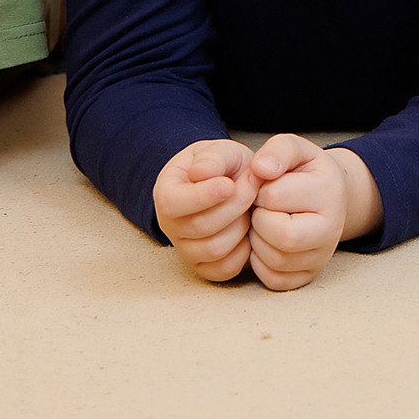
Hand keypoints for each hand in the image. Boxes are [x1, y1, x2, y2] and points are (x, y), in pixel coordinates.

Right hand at [153, 139, 258, 282]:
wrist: (230, 183)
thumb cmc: (222, 166)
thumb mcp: (219, 150)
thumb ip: (212, 158)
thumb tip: (200, 175)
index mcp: (165, 191)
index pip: (172, 203)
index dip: (204, 196)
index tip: (230, 184)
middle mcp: (169, 225)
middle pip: (201, 227)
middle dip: (234, 205)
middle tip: (253, 186)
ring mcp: (185, 249)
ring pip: (215, 250)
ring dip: (241, 226)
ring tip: (250, 207)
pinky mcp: (204, 267)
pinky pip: (225, 269)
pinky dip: (244, 251)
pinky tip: (248, 229)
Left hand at [245, 135, 357, 290]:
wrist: (325, 196)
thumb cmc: (303, 171)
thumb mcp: (295, 149)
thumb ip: (278, 150)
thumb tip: (260, 169)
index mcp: (330, 192)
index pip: (275, 197)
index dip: (259, 189)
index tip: (265, 185)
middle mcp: (332, 229)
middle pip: (283, 237)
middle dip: (259, 220)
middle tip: (261, 207)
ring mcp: (321, 257)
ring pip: (275, 260)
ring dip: (257, 240)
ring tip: (264, 221)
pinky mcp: (308, 276)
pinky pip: (273, 279)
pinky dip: (260, 262)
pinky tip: (265, 241)